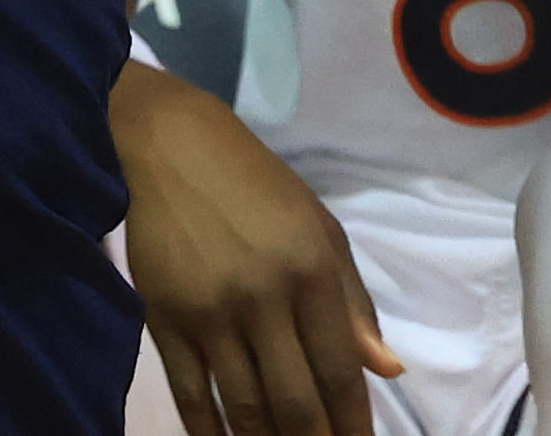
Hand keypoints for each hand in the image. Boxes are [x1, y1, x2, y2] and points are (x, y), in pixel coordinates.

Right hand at [114, 64, 401, 435]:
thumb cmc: (254, 184)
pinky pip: (191, 393)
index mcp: (311, 270)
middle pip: (295, 401)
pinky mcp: (164, 317)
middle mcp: (264, 296)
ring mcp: (210, 311)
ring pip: (246, 407)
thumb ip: (353, 301)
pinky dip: (209, 432)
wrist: (167, 144)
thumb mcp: (319, 227)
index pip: (340, 370)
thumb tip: (387, 370)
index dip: (353, 423)